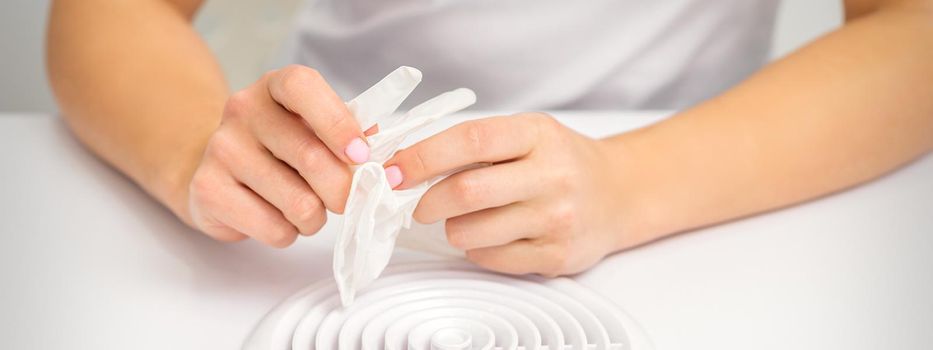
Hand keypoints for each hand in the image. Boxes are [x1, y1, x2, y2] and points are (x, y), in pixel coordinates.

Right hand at [185, 65, 371, 246]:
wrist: (218, 169)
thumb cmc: (282, 148)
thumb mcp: (315, 127)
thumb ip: (351, 132)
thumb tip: (381, 148)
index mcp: (275, 86)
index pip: (303, 88)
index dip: (338, 124)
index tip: (361, 155)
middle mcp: (243, 110)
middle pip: (311, 157)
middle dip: (343, 191)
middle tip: (346, 199)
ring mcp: (221, 149)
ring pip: (298, 203)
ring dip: (316, 217)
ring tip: (306, 208)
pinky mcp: (207, 190)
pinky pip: (274, 228)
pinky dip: (288, 233)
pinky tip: (278, 217)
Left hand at [385, 113, 628, 275]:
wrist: (619, 194)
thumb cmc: (560, 161)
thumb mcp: (528, 133)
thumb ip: (476, 144)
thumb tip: (405, 162)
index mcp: (537, 135)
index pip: (469, 141)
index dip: (422, 157)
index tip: (393, 170)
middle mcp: (552, 175)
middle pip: (466, 192)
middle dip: (427, 202)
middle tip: (418, 205)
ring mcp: (557, 218)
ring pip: (473, 233)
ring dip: (453, 228)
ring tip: (464, 219)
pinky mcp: (556, 255)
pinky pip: (492, 258)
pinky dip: (477, 249)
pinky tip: (490, 235)